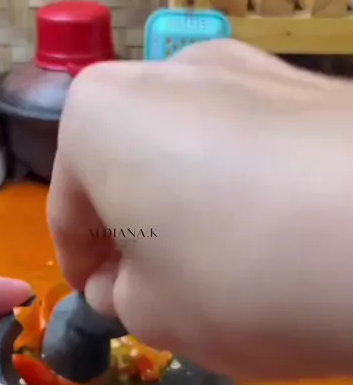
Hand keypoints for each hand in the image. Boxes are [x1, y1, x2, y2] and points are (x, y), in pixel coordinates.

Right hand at [48, 40, 352, 379]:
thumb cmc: (241, 278)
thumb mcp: (155, 316)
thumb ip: (122, 296)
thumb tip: (128, 279)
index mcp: (100, 115)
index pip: (68, 207)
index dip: (82, 267)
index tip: (104, 305)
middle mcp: (169, 71)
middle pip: (131, 165)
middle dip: (139, 228)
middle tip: (162, 290)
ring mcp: (249, 67)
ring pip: (195, 150)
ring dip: (195, 205)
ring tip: (230, 267)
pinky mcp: (316, 86)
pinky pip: (257, 145)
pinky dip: (252, 189)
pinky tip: (283, 239)